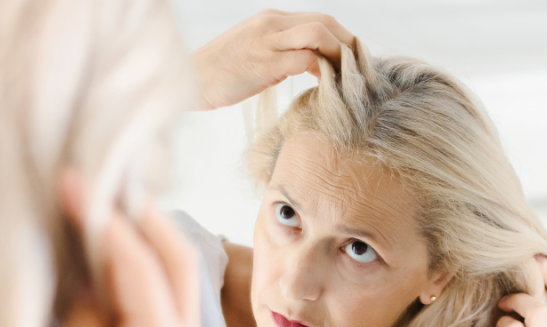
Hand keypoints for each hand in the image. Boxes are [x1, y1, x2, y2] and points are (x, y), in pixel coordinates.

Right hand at [42, 172, 201, 326]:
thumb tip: (91, 275)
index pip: (139, 267)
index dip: (106, 220)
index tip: (76, 183)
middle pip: (179, 262)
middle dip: (144, 218)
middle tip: (101, 187)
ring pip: (179, 281)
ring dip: (149, 242)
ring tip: (107, 213)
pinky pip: (169, 306)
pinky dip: (146, 275)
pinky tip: (116, 264)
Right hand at [192, 10, 354, 110]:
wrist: (187, 81)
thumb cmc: (217, 75)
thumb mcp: (251, 55)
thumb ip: (277, 53)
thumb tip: (306, 63)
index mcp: (269, 20)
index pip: (318, 19)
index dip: (341, 37)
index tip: (351, 59)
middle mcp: (271, 24)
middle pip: (324, 21)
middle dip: (348, 43)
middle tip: (360, 69)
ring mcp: (268, 41)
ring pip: (319, 34)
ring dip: (339, 54)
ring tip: (347, 77)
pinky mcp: (264, 62)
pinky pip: (305, 59)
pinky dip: (322, 71)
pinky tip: (327, 86)